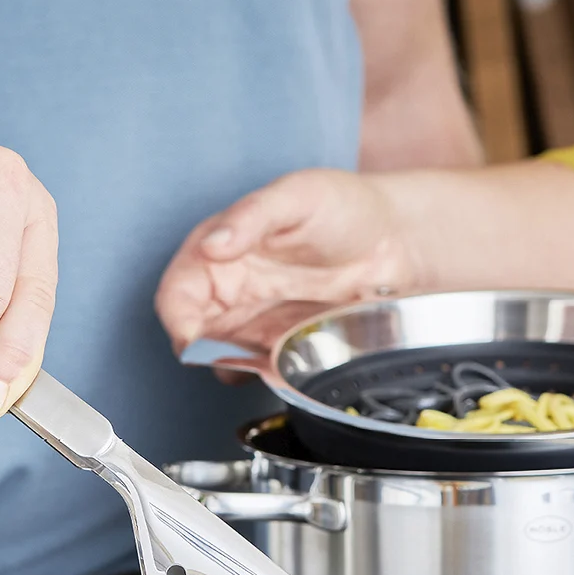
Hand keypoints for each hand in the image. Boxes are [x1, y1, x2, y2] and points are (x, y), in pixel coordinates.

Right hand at [154, 168, 414, 351]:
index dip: (178, 320)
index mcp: (219, 252)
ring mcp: (258, 321)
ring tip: (273, 361)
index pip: (177, 295)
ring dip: (240, 370)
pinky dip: (270, 378)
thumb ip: (252, 217)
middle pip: (194, 335)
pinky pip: (265, 370)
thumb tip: (212, 245)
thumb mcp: (298, 196)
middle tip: (238, 357)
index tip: (194, 340)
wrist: (397, 238)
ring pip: (226, 359)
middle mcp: (232, 291)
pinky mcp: (286, 344)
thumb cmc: (343, 205)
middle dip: (206, 354)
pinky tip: (292, 369)